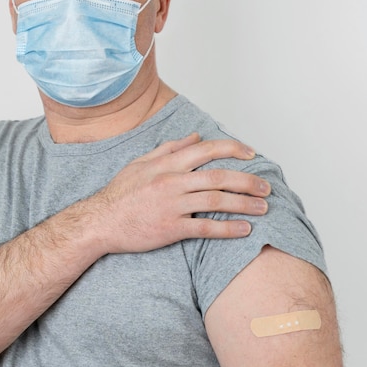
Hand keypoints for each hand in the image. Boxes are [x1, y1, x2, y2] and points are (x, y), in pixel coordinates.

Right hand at [91, 133, 270, 254]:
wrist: (101, 222)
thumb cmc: (121, 193)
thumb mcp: (141, 163)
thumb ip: (169, 148)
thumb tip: (195, 137)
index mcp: (166, 163)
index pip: (206, 150)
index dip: (233, 149)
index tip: (252, 154)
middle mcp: (171, 181)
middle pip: (219, 177)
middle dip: (247, 180)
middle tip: (266, 186)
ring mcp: (172, 206)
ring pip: (216, 201)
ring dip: (244, 204)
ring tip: (263, 207)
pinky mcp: (170, 229)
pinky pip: (205, 228)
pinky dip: (228, 229)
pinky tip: (244, 230)